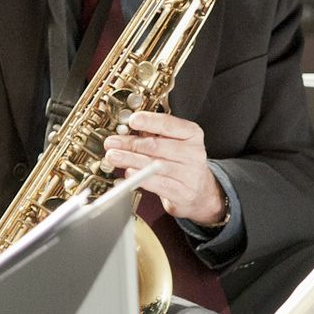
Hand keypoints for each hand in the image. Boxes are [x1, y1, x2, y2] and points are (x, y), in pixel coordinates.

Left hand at [104, 111, 227, 226]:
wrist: (200, 191)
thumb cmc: (181, 162)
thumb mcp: (173, 143)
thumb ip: (152, 135)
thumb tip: (126, 131)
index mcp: (192, 134)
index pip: (168, 124)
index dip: (149, 121)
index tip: (132, 121)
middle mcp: (193, 152)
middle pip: (157, 145)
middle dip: (131, 143)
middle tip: (112, 142)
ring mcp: (189, 173)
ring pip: (155, 165)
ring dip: (130, 159)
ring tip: (114, 156)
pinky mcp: (182, 192)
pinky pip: (158, 184)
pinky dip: (141, 178)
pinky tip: (129, 173)